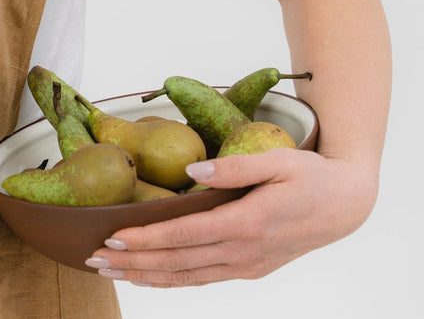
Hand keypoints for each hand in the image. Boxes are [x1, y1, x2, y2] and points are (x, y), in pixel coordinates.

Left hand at [84, 147, 377, 286]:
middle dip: (133, 261)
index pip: (184, 235)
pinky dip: (171, 280)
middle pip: (177, 261)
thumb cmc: (309, 175)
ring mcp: (247, 266)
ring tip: (110, 272)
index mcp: (247, 223)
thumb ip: (232, 166)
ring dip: (146, 276)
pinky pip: (202, 279)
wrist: (346, 205)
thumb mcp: (276, 159)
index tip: (113, 237)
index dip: (146, 239)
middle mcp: (244, 252)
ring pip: (187, 277)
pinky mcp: (250, 269)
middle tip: (94, 258)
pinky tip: (148, 277)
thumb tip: (190, 169)